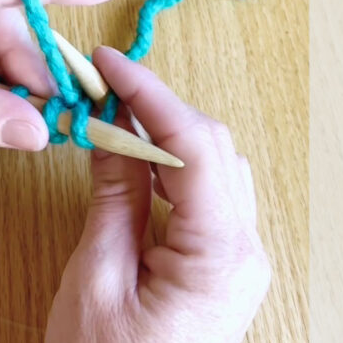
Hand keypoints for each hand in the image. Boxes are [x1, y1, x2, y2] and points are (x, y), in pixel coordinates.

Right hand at [45, 47, 270, 342]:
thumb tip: (110, 128)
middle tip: (102, 84)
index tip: (109, 63)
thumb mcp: (97, 279)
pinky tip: (135, 158)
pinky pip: (207, 196)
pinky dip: (172, 168)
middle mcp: (245, 251)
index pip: (195, 145)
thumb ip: (112, 196)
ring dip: (165, 134)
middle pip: (212, 148)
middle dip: (157, 109)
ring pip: (213, 166)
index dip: (151, 93)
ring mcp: (240, 260)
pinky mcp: (225, 267)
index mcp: (220, 255)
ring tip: (112, 114)